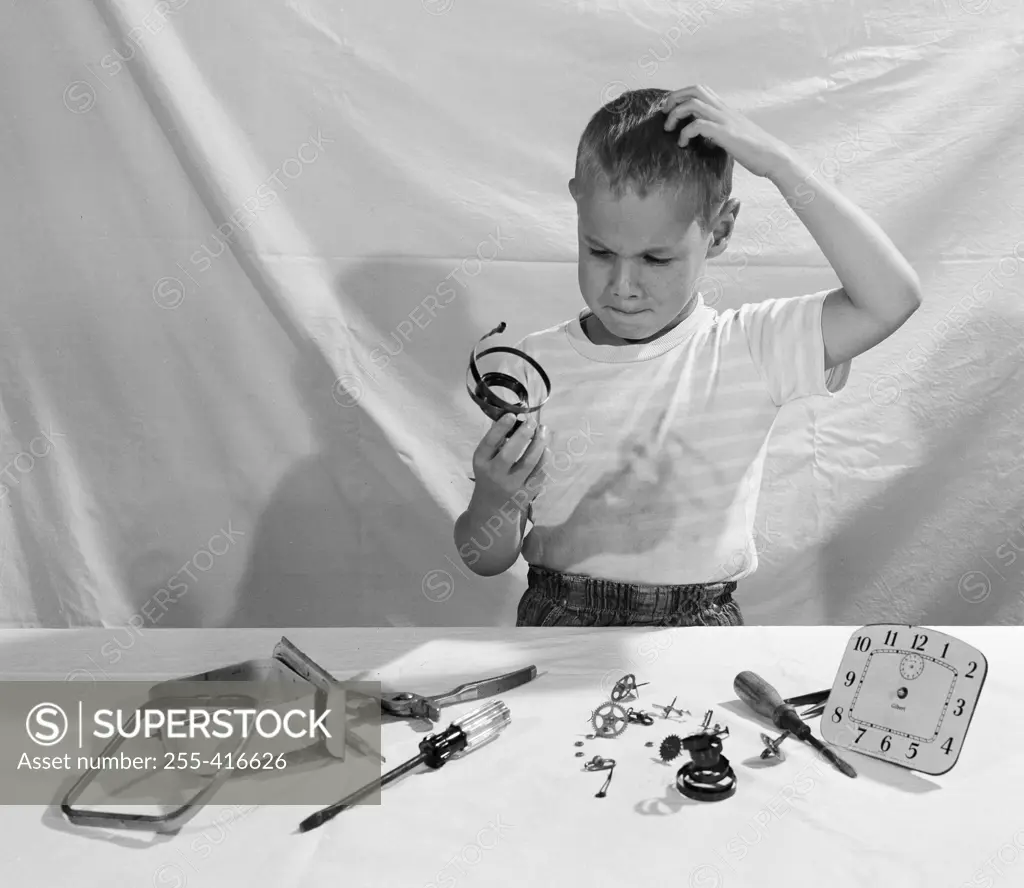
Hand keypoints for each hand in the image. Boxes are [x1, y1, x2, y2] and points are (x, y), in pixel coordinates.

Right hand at [470, 413, 547, 510]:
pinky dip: (544, 460)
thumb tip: (516, 420)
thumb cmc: (489, 477)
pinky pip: (539, 474)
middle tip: (533, 422)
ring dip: (539, 444)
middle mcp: (495, 476)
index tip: (512, 415)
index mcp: (481, 464)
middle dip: (523, 435)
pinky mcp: (526, 494)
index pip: (489, 443)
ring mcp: (511, 486)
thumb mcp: (485, 461)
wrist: (492, 508)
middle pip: (509, 454)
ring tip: (544, 431)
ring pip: (529, 464)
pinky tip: (546, 448)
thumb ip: (496, 444)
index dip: (500, 428)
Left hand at [660, 85, 794, 178]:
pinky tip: (683, 144)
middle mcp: (723, 110)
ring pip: (693, 103)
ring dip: (675, 114)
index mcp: (725, 110)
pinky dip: (685, 133)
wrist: (773, 157)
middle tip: (665, 114)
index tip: (671, 109)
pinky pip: (697, 125)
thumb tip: (704, 138)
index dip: (681, 95)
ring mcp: (724, 120)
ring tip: (669, 129)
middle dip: (674, 98)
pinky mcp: (725, 133)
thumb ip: (718, 131)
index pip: (700, 90)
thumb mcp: (733, 135)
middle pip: (694, 89)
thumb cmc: (754, 150)